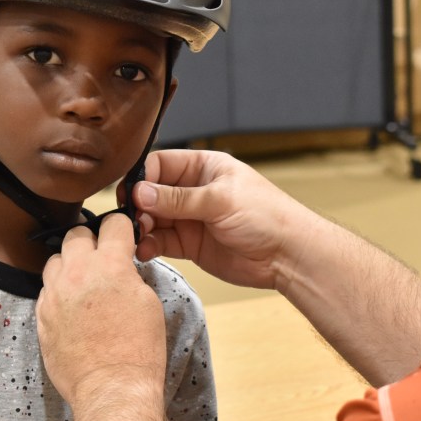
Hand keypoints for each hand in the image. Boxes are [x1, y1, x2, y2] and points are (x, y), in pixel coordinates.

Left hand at [37, 213, 167, 407]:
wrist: (112, 388)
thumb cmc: (138, 349)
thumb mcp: (148, 302)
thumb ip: (129, 274)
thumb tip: (121, 267)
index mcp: (110, 264)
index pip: (112, 222)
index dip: (120, 228)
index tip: (122, 236)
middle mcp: (77, 272)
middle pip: (76, 234)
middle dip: (90, 242)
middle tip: (101, 258)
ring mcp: (54, 294)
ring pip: (55, 260)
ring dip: (70, 265)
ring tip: (83, 284)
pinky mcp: (42, 315)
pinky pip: (46, 290)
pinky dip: (59, 292)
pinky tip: (73, 308)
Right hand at [128, 149, 320, 291]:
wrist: (288, 255)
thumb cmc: (267, 216)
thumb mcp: (220, 200)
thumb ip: (179, 199)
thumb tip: (141, 192)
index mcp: (203, 167)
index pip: (160, 164)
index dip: (142, 177)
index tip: (132, 194)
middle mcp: (194, 191)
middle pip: (152, 192)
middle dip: (139, 205)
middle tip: (133, 218)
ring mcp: (191, 218)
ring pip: (153, 219)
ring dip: (141, 227)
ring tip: (138, 236)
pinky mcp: (190, 244)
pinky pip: (161, 242)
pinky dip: (149, 246)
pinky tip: (145, 250)